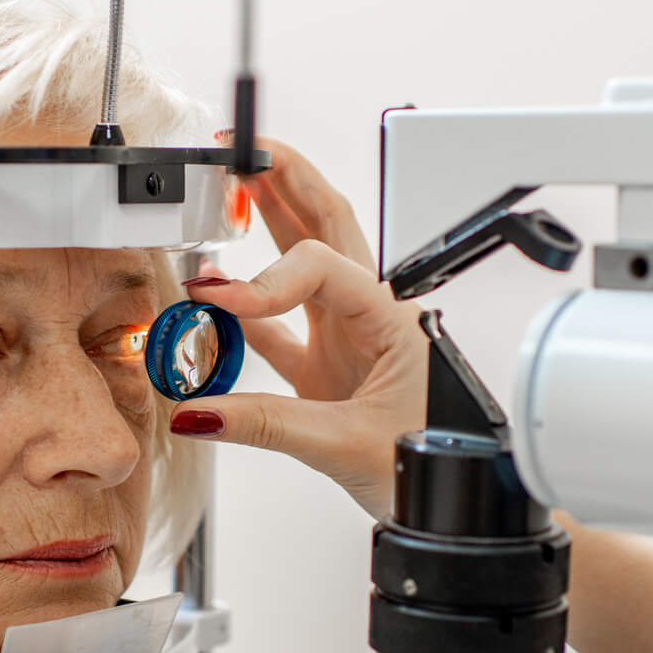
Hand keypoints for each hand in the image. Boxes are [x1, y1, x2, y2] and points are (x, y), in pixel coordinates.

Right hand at [167, 136, 427, 518]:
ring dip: (268, 226)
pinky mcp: (329, 370)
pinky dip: (247, 313)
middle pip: (327, 224)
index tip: (219, 301)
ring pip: (304, 265)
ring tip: (228, 194)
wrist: (452, 501)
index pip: (322, 266)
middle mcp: (371, 315)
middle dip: (286, 179)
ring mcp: (349, 338)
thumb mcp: (345, 445)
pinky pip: (281, 328)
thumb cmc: (431, 463)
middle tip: (242, 151)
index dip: (266, 278)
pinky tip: (215, 299)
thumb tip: (199, 412)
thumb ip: (264, 425)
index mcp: (391, 318)